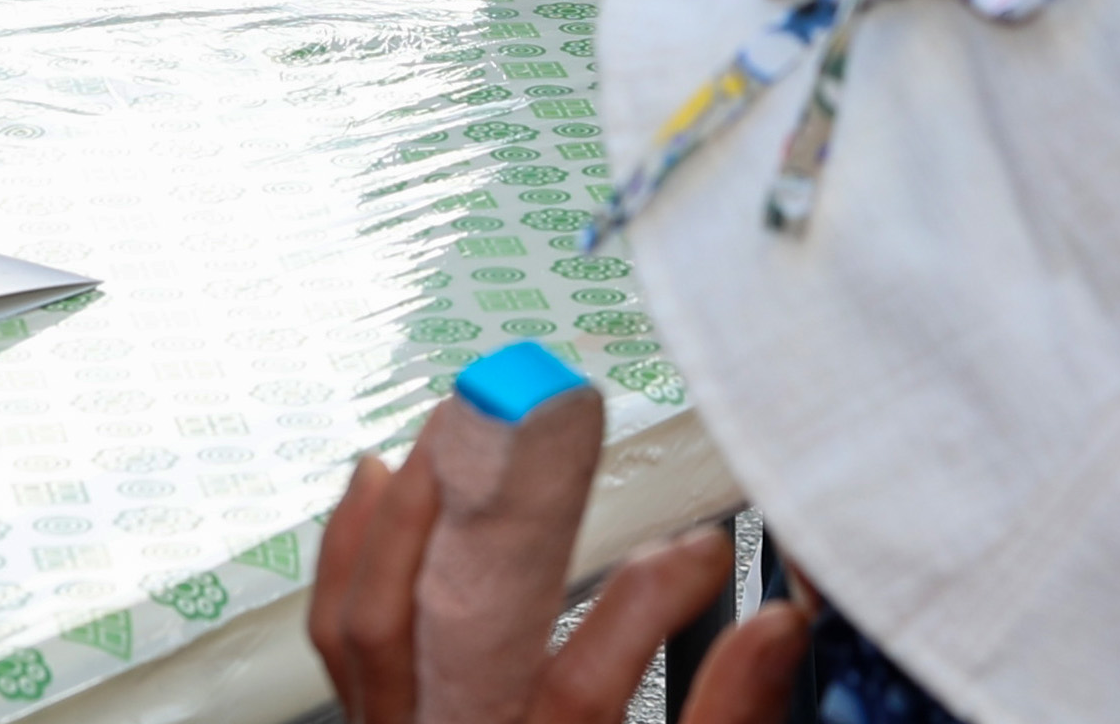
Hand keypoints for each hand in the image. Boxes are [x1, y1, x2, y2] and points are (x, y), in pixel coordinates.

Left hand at [305, 429, 804, 723]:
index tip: (707, 549)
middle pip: (448, 634)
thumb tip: (778, 628)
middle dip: (486, 515)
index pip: (586, 687)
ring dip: (405, 516)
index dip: (649, 603)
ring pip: (372, 624)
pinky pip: (341, 640)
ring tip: (450, 432)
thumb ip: (727, 720)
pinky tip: (375, 486)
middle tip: (533, 425)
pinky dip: (350, 554)